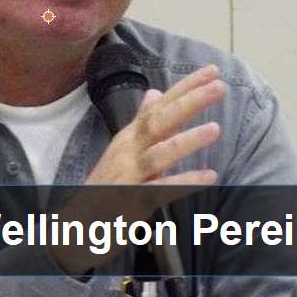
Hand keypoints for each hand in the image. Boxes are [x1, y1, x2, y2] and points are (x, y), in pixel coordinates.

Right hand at [51, 64, 224, 273]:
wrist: (77, 225)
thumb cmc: (106, 186)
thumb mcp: (122, 150)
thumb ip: (142, 122)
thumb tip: (156, 93)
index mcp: (129, 137)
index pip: (160, 105)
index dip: (185, 87)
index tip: (213, 71)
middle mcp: (127, 151)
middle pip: (158, 121)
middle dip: (188, 103)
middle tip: (219, 87)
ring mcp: (128, 175)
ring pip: (158, 153)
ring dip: (186, 140)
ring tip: (215, 128)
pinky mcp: (131, 201)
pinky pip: (159, 190)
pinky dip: (184, 183)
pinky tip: (209, 177)